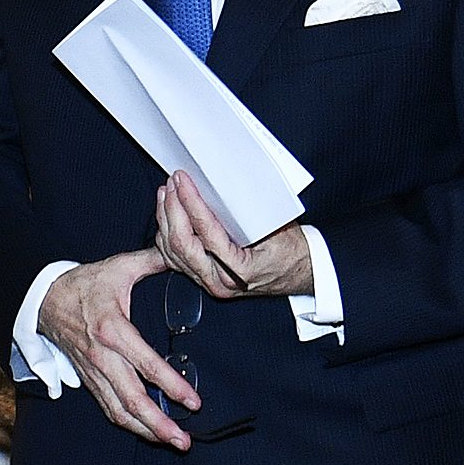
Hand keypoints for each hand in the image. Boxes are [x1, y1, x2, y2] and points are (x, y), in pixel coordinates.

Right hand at [36, 249, 199, 451]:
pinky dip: (129, 423)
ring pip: (119, 411)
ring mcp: (93, 372)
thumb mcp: (119, 267)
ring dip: (146, 430)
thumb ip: (153, 261)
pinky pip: (108, 408)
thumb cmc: (85, 284)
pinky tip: (147, 431)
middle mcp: (102, 357)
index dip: (172, 387)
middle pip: (132, 400)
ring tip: (172, 442)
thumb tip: (184, 253)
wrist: (44, 297)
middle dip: (159, 424)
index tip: (193, 402)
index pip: (146, 366)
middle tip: (184, 440)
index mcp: (113, 329)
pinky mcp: (88, 379)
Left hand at [156, 172, 313, 300]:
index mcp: (240, 270)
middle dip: (172, 209)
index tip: (183, 181)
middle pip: (181, 244)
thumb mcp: (275, 228)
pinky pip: (174, 260)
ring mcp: (209, 283)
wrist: (300, 274)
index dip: (190, 203)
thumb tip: (219, 187)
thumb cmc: (292, 252)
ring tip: (165, 195)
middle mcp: (220, 281)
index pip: (206, 234)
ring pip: (172, 253)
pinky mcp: (203, 279)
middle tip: (172, 184)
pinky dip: (164, 239)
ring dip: (164, 221)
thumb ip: (246, 214)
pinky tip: (164, 220)